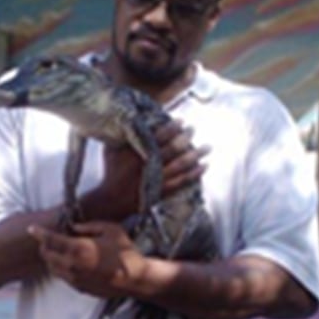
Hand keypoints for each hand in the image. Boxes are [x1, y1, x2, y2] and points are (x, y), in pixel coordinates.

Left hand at [28, 221, 144, 297]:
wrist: (135, 278)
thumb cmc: (125, 251)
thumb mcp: (111, 229)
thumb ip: (89, 226)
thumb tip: (74, 227)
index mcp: (79, 248)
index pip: (51, 240)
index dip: (39, 233)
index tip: (31, 229)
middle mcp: (73, 265)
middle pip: (47, 255)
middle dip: (44, 246)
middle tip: (48, 239)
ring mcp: (75, 279)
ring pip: (52, 268)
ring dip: (51, 259)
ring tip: (58, 250)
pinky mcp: (79, 288)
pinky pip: (63, 277)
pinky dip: (61, 269)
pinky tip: (70, 262)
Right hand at [85, 120, 208, 220]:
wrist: (111, 201)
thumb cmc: (111, 173)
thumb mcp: (112, 151)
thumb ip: (121, 136)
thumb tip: (129, 118)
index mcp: (136, 153)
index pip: (157, 138)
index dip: (171, 129)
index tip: (181, 121)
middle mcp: (148, 166)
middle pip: (171, 150)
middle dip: (185, 139)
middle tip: (194, 130)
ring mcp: (156, 179)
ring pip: (179, 165)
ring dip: (195, 155)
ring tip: (207, 147)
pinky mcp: (161, 191)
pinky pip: (181, 182)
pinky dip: (194, 174)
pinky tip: (204, 166)